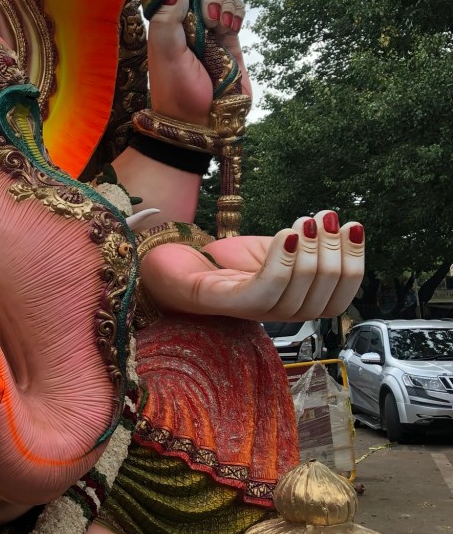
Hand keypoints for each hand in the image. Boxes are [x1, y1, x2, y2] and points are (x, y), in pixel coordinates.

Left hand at [141, 211, 364, 320]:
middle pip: (325, 292)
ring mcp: (256, 312)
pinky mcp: (231, 302)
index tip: (352, 226)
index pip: (340, 298)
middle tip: (322, 219)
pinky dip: (282, 258)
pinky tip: (286, 233)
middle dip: (332, 250)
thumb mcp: (278, 250)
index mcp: (297, 304)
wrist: (178, 264)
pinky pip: (267, 286)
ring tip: (303, 221)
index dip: (354, 262)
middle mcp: (280, 315)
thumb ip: (307, 244)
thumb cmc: (228, 262)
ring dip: (309, 249)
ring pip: (300, 289)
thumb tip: (343, 224)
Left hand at [145, 0, 251, 126]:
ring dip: (225, 1)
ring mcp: (208, 23)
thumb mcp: (164, 55)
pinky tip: (230, 29)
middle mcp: (185, 15)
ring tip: (219, 27)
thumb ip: (166, 20)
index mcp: (164, 16)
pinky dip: (237, 10)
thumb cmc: (176, 90)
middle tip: (207, 20)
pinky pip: (237, 6)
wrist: (200, 120)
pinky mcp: (229, 34)